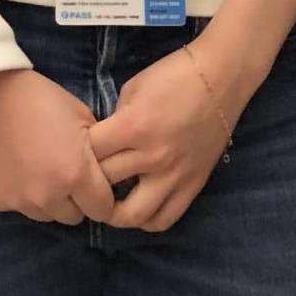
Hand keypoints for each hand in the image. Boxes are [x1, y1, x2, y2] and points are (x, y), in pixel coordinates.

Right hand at [0, 69, 114, 226]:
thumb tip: (106, 170)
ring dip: (50, 199)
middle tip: (67, 172)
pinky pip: (21, 206)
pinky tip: (18, 167)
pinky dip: (23, 193)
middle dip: (77, 199)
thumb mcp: (81, 116)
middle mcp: (49, 197)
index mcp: (76, 175)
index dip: (103, 196)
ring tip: (41, 168)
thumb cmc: (41, 100)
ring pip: (47, 214)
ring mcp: (20, 202)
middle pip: (75, 216)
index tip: (97, 184)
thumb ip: (97, 151)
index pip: (103, 209)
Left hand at [86, 40, 241, 232]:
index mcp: (134, 126)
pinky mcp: (193, 186)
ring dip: (114, 212)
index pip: (91, 152)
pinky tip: (137, 208)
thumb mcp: (133, 88)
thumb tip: (104, 144)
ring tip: (107, 202)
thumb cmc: (174, 75)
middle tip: (84, 178)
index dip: (78, 150)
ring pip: (133, 215)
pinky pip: (165, 219)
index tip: (75, 149)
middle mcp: (153, 156)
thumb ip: (116, 119)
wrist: (221, 77)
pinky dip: (146, 220)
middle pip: (105, 184)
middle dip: (89, 180)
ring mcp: (175, 175)